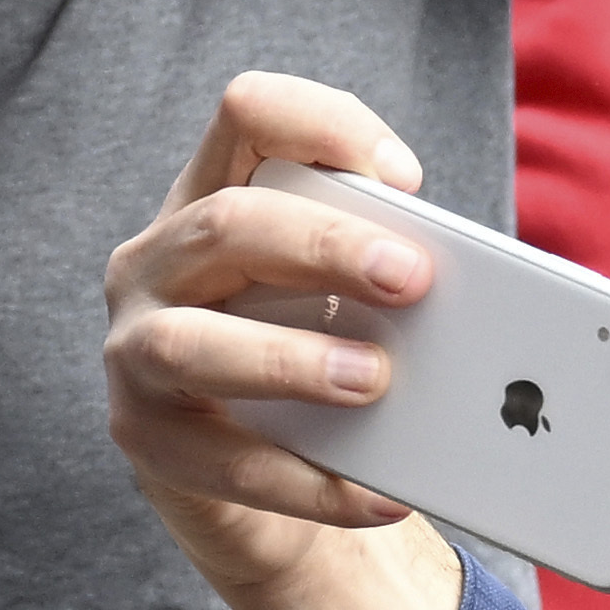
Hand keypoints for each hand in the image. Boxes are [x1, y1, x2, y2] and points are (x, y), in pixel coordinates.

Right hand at [100, 66, 476, 609]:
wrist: (257, 479)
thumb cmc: (312, 354)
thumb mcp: (346, 296)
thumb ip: (384, 273)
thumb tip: (475, 300)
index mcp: (212, 197)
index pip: (248, 114)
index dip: (322, 127)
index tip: (404, 178)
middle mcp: (155, 261)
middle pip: (225, 223)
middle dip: (326, 246)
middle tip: (415, 279)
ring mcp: (135, 350)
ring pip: (190, 343)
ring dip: (290, 360)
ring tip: (375, 380)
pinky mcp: (145, 439)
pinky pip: (222, 463)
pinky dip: (307, 482)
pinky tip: (377, 494)